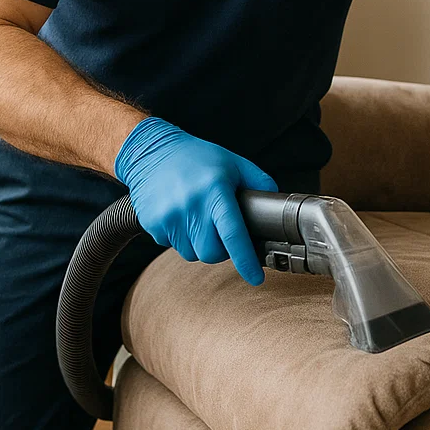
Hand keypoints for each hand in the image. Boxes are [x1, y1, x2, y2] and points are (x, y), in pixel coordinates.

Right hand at [114, 117, 278, 285]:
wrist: (153, 150)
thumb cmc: (198, 157)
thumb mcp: (234, 163)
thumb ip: (259, 183)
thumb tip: (277, 207)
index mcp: (215, 191)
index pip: (233, 234)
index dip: (246, 261)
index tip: (256, 278)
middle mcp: (191, 206)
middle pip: (211, 253)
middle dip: (221, 250)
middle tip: (221, 231)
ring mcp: (169, 216)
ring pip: (192, 253)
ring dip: (199, 244)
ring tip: (198, 219)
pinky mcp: (153, 224)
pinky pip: (172, 245)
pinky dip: (180, 237)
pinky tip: (181, 215)